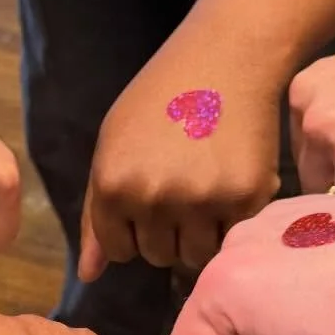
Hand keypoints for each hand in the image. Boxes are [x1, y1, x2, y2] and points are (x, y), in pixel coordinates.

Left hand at [81, 37, 282, 278]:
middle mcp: (155, 198)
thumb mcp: (111, 147)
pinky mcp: (246, 197)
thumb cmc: (159, 100)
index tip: (150, 198)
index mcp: (115, 186)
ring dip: (199, 234)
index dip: (134, 229)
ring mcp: (202, 200)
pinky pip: (232, 238)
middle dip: (167, 231)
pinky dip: (232, 220)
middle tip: (182, 186)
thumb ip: (97, 214)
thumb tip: (89, 276)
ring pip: (195, 256)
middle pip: (157, 256)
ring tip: (205, 189)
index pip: (120, 251)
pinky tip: (229, 182)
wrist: (224, 58)